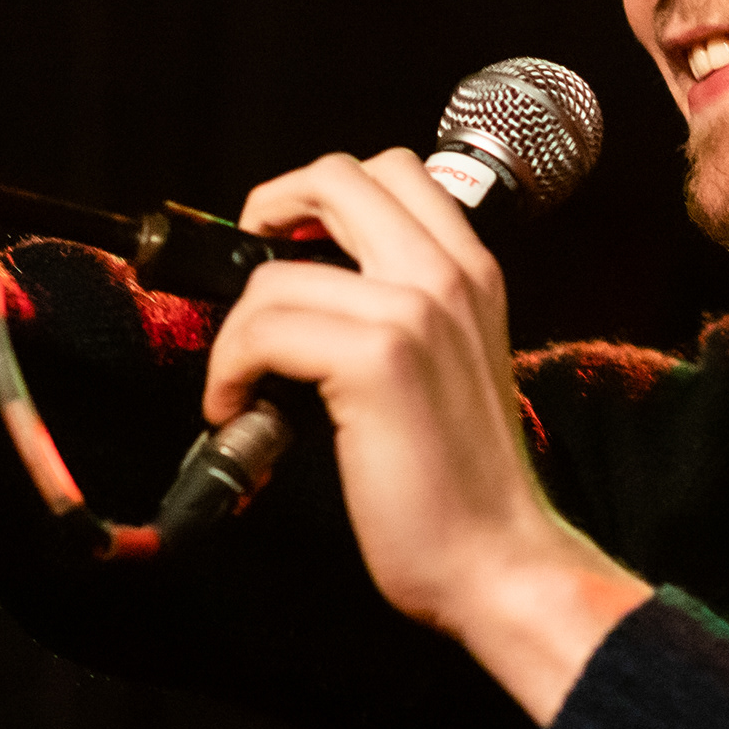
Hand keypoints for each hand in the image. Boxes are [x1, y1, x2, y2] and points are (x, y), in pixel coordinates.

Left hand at [208, 150, 652, 722]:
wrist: (497, 558)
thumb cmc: (462, 483)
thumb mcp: (450, 366)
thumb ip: (402, 312)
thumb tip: (307, 291)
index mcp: (471, 273)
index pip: (391, 170)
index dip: (317, 195)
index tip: (286, 245)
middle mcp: (448, 276)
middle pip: (336, 177)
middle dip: (266, 214)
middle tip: (248, 282)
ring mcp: (415, 310)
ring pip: (277, 272)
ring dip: (236, 331)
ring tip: (242, 384)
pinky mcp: (378, 360)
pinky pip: (264, 330)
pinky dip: (230, 370)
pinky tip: (241, 410)